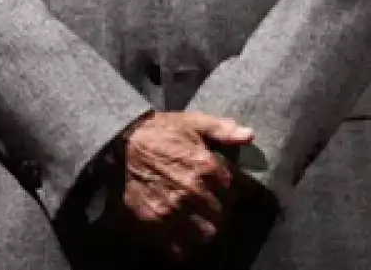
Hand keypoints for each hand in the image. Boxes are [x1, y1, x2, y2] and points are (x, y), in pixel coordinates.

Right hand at [120, 111, 253, 260]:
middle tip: (214, 207)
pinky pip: (179, 248)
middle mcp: (192, 191)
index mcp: (206, 166)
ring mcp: (172, 210)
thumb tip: (249, 136)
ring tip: (202, 222)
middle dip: (221, 211)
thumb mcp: (194, 122)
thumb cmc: (161, 132)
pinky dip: (186, 245)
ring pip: (205, 235)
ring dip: (207, 230)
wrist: (121, 144)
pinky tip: (184, 233)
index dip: (234, 190)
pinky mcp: (153, 224)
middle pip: (222, 215)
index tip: (227, 189)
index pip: (235, 189)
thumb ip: (223, 130)